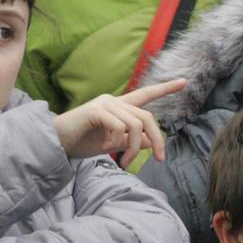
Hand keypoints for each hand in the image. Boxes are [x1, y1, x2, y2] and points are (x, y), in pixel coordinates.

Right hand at [52, 79, 185, 166]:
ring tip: (122, 161)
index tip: (184, 81)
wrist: (57, 143)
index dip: (165, 88)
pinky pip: (119, 126)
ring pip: (135, 125)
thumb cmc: (83, 142)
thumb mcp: (114, 144)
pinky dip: (116, 142)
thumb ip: (133, 140)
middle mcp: (114, 101)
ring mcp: (105, 104)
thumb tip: (152, 141)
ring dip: (133, 148)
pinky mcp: (96, 111)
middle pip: (147, 117)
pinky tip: (104, 148)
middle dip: (158, 140)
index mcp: (120, 107)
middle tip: (159, 159)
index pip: (146, 95)